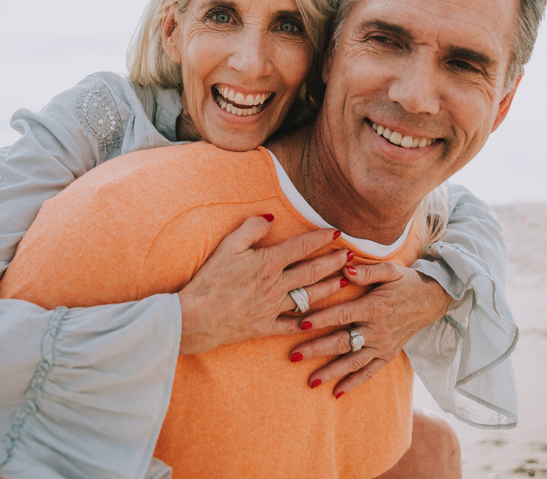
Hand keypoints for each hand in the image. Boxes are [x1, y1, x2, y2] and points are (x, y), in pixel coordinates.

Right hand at [178, 216, 349, 354]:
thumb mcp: (227, 246)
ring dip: (329, 288)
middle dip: (334, 262)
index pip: (302, 247)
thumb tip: (270, 219)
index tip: (337, 233)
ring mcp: (273, 308)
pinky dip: (308, 323)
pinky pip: (292, 325)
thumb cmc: (209, 280)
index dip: (321, 238)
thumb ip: (250, 229)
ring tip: (344, 282)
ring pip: (309, 297)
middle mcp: (277, 285)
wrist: (195, 317)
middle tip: (350, 256)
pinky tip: (320, 320)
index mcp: (269, 263)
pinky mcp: (266, 327)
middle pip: (313, 272)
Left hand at [289, 261, 452, 396]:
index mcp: (374, 307)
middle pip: (343, 342)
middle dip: (317, 349)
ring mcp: (382, 345)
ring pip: (353, 362)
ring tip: (311, 381)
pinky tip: (336, 393)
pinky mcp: (387, 355)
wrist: (433, 300)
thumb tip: (345, 269)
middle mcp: (377, 330)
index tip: (301, 323)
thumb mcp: (391, 270)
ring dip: (331, 372)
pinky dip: (354, 383)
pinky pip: (370, 372)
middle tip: (294, 356)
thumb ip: (367, 271)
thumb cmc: (406, 282)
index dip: (322, 319)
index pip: (343, 314)